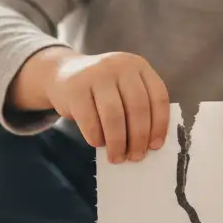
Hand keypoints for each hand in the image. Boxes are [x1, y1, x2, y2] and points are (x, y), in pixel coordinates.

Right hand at [45, 51, 169, 163]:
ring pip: (114, 116)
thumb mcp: (124, 89)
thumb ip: (139, 108)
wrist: (62, 74)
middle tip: (135, 157)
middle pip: (138, 108)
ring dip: (118, 143)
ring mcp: (95, 74)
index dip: (159, 125)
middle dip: (138, 138)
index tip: (155, 147)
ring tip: (117, 157)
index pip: (158, 97)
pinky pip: (90, 121)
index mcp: (138, 66)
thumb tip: (150, 145)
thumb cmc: (102, 91)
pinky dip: (97, 138)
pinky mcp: (75, 88)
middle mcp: (119, 65)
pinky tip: (98, 143)